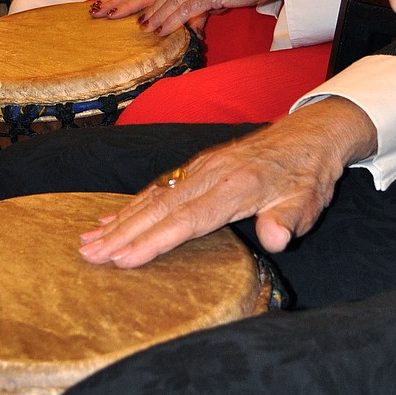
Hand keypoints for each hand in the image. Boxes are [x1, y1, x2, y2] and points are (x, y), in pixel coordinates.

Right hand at [78, 98, 376, 267]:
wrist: (309, 135)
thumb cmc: (307, 174)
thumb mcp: (308, 200)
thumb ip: (289, 221)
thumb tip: (275, 241)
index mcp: (235, 187)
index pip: (186, 220)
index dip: (153, 241)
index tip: (123, 259)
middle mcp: (210, 175)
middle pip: (159, 208)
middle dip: (122, 234)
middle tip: (89, 255)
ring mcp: (200, 168)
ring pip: (152, 197)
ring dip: (119, 220)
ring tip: (87, 242)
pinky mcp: (197, 167)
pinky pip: (158, 187)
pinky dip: (131, 205)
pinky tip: (110, 219)